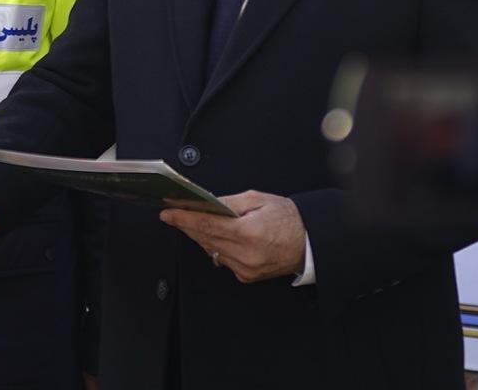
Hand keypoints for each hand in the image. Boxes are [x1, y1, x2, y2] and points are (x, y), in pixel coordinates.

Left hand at [159, 190, 305, 282]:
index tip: (167, 213)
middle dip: (187, 225)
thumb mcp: (258, 200)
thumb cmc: (288, 218)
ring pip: (211, 250)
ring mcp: (245, 269)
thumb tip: (205, 203)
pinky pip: (223, 260)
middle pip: (205, 239)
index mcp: (248, 232)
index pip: (206, 225)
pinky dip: (216, 247)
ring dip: (200, 236)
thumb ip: (228, 203)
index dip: (183, 218)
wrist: (310, 242)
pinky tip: (214, 236)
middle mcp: (245, 254)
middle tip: (173, 214)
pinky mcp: (247, 277)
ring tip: (191, 222)